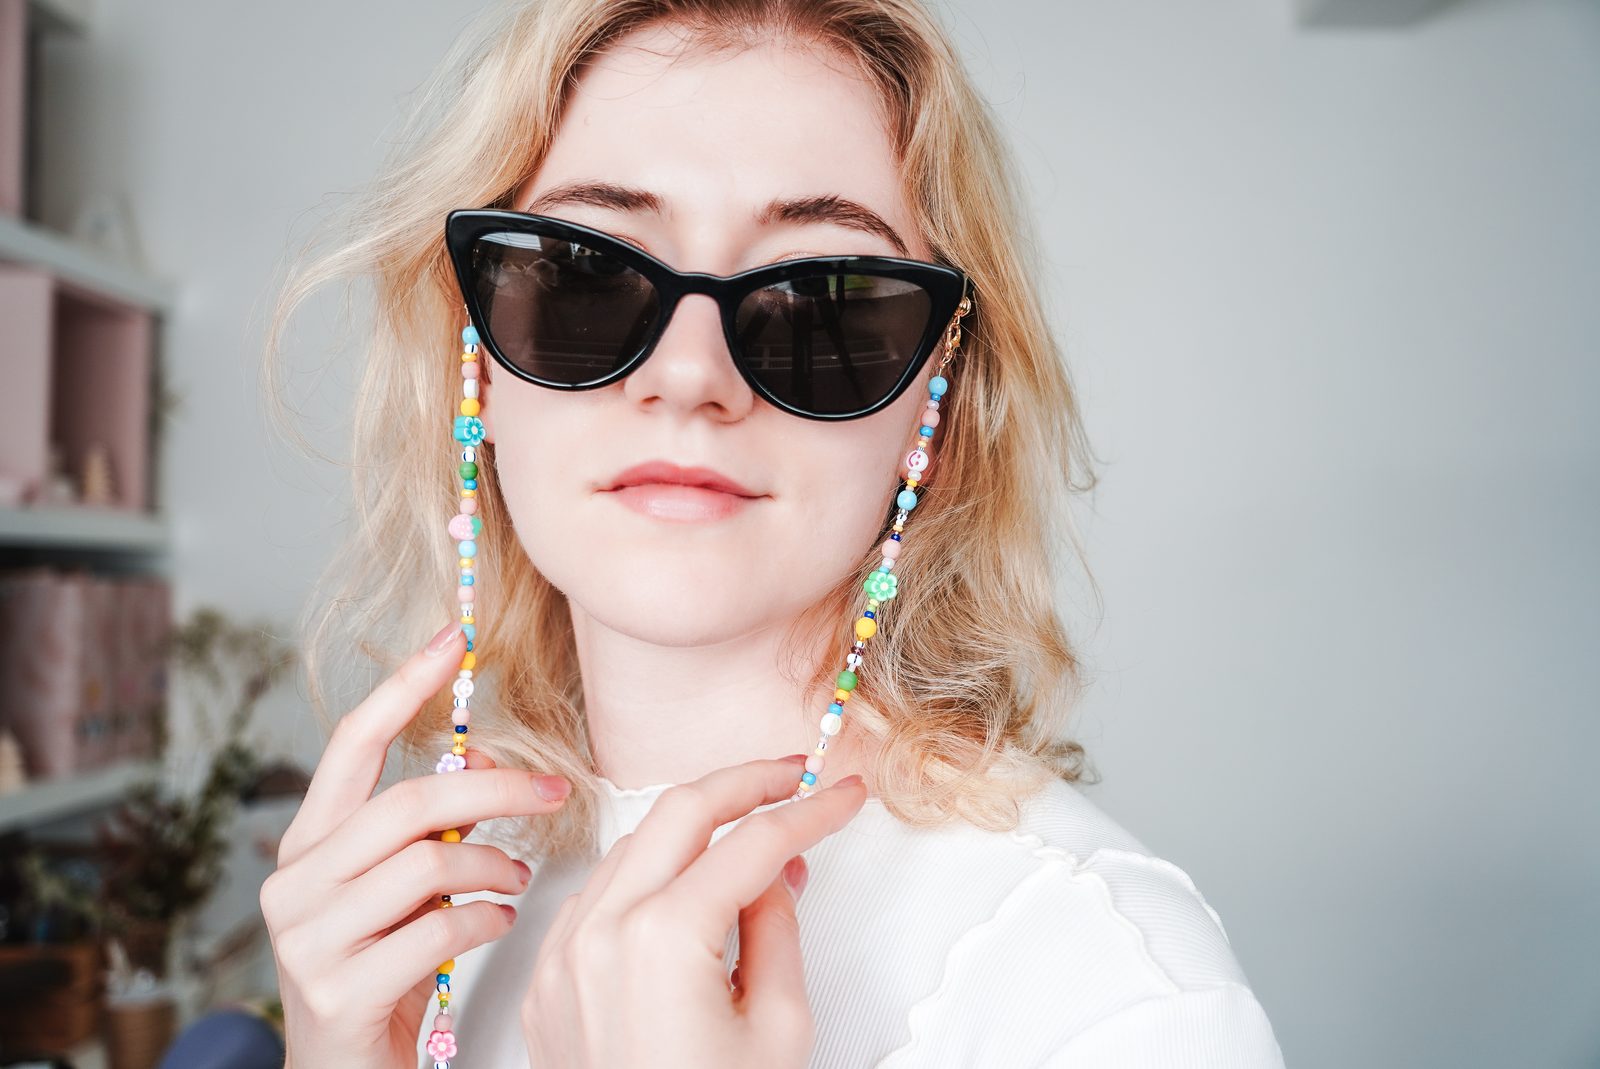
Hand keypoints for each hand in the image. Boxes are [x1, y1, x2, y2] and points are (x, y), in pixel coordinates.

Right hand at [260, 622, 574, 1068]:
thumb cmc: (385, 974)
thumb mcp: (399, 892)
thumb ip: (426, 830)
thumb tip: (484, 758)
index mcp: (308, 845)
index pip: (351, 746)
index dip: (403, 688)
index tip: (454, 639)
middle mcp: (294, 883)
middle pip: (408, 802)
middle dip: (494, 788)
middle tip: (554, 788)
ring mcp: (309, 939)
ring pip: (426, 864)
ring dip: (495, 864)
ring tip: (519, 876)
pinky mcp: (340, 992)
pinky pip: (438, 929)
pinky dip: (489, 917)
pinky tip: (501, 920)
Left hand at [520, 756, 867, 1067]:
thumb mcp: (779, 1027)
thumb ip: (778, 928)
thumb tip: (775, 868)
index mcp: (661, 941)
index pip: (751, 842)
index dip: (808, 810)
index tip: (841, 794)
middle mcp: (598, 935)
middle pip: (678, 812)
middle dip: (743, 782)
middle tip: (794, 776)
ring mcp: (562, 957)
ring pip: (631, 846)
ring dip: (692, 825)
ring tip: (751, 828)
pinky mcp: (548, 982)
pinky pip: (596, 896)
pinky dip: (646, 873)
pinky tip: (687, 881)